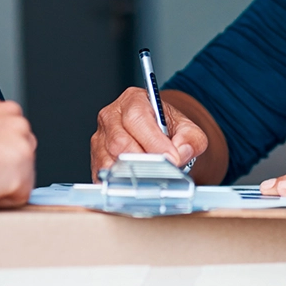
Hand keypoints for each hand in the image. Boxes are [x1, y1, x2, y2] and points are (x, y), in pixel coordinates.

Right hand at [90, 87, 207, 178]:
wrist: (159, 135)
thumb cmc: (167, 128)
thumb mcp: (187, 128)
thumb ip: (191, 138)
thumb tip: (180, 152)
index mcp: (133, 100)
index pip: (137, 118)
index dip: (154, 141)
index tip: (170, 158)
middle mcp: (111, 116)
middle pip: (120, 141)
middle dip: (143, 161)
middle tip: (162, 172)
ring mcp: (100, 138)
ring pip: (109, 161)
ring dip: (131, 174)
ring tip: (151, 178)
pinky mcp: (95, 160)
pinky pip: (102, 176)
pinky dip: (119, 184)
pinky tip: (136, 185)